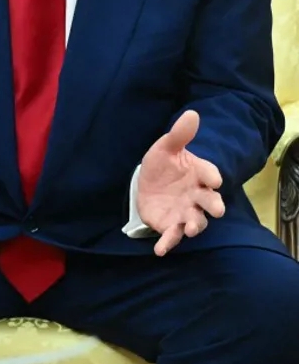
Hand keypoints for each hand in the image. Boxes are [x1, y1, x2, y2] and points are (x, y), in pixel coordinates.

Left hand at [137, 110, 224, 256]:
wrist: (148, 182)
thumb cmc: (163, 164)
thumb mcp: (165, 148)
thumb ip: (179, 135)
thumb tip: (191, 113)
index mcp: (199, 174)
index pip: (210, 174)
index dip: (212, 177)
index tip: (213, 179)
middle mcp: (197, 195)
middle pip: (210, 202)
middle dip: (213, 206)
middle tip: (215, 209)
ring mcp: (185, 212)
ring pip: (195, 221)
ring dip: (194, 226)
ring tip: (190, 229)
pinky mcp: (170, 224)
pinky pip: (172, 236)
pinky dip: (168, 243)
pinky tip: (159, 250)